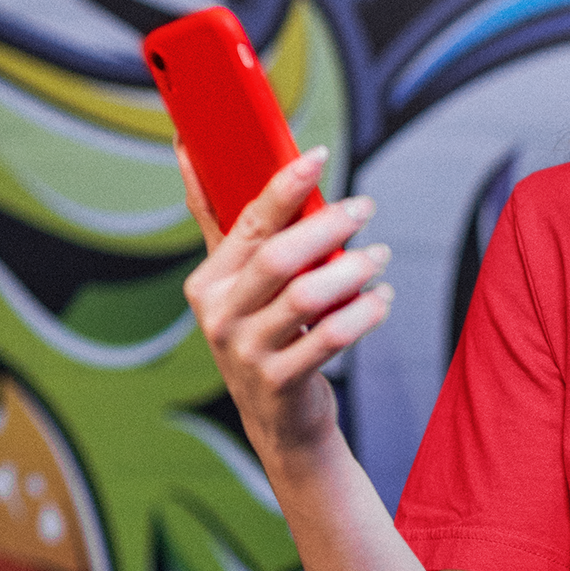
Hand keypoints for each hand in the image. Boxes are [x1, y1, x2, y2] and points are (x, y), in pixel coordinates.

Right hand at [180, 144, 391, 468]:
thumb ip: (217, 221)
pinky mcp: (280, 382)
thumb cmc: (263, 335)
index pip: (247, 223)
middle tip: (364, 206)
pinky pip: (330, 338)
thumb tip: (187, 151)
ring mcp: (247, 353)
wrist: (279, 420)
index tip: (318, 156)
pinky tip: (382, 297)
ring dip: (352, 268)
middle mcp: (221, 317)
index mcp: (208, 283)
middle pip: (278, 257)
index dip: (283, 186)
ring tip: (380, 255)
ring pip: (307, 296)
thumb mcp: (235, 284)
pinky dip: (363, 313)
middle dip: (327, 225)